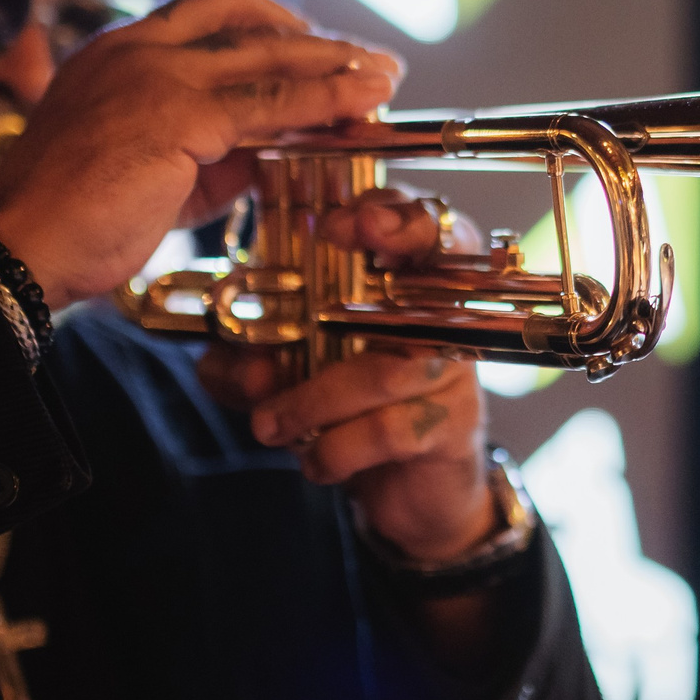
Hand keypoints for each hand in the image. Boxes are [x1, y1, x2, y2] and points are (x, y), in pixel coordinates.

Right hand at [0, 0, 401, 309]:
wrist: (17, 247)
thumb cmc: (70, 220)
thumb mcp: (149, 172)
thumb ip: (207, 151)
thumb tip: (270, 149)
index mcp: (117, 50)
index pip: (207, 11)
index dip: (269, 27)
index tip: (311, 51)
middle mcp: (135, 46)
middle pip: (243, 12)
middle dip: (310, 35)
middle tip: (363, 61)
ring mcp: (156, 73)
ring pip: (267, 54)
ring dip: (335, 64)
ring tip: (384, 78)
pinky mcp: (177, 113)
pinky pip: (270, 100)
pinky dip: (325, 100)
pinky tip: (362, 105)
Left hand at [199, 190, 497, 563]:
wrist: (401, 488)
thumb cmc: (342, 409)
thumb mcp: (279, 374)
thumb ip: (247, 362)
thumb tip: (245, 366)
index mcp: (399, 283)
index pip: (415, 221)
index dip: (388, 211)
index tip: (337, 223)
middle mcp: (439, 314)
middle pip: (440, 258)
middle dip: (395, 240)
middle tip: (347, 239)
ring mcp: (453, 368)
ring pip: (385, 368)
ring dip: (312, 399)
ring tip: (269, 425)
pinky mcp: (453, 427)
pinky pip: (391, 429)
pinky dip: (337, 448)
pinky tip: (315, 461)